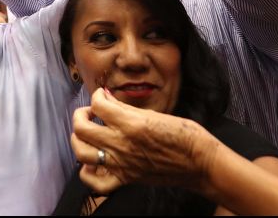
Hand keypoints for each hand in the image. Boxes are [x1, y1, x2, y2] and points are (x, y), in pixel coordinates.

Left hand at [71, 88, 219, 194]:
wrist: (199, 163)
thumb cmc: (184, 135)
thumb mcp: (156, 113)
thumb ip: (126, 108)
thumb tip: (107, 98)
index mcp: (131, 124)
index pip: (98, 104)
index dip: (97, 95)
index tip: (102, 95)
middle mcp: (121, 144)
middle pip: (82, 128)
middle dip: (81, 115)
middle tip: (90, 112)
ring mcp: (121, 164)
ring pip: (82, 152)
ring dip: (78, 139)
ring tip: (87, 133)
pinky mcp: (125, 178)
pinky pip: (95, 182)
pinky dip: (87, 172)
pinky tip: (91, 162)